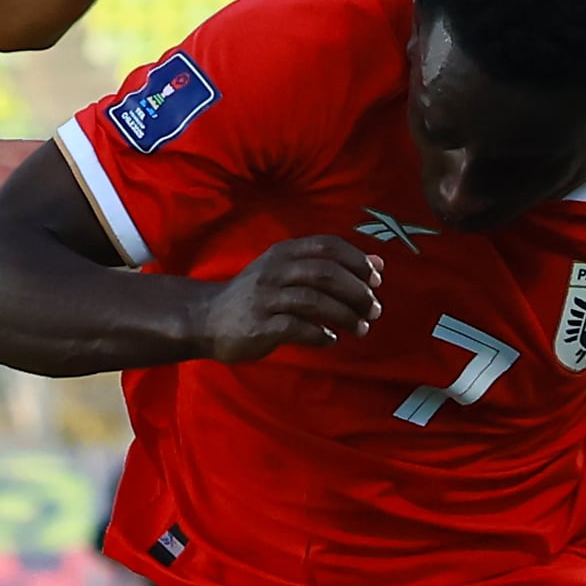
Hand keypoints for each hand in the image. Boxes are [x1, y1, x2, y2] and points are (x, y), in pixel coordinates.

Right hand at [193, 234, 381, 360]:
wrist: (206, 318)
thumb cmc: (257, 296)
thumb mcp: (288, 272)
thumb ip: (330, 266)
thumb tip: (379, 264)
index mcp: (284, 252)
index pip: (327, 246)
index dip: (357, 261)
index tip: (376, 280)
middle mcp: (274, 270)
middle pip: (325, 273)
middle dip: (357, 291)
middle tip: (375, 309)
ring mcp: (265, 298)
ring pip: (314, 300)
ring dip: (344, 315)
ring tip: (361, 328)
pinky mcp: (259, 326)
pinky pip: (296, 327)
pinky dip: (319, 334)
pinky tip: (330, 339)